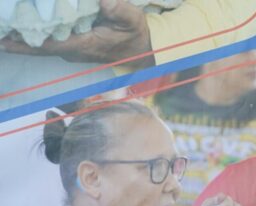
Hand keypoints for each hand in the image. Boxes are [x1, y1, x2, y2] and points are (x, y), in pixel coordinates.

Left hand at [0, 0, 153, 67]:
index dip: (25, 42)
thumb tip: (102, 0)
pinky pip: (47, 39)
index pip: (49, 43)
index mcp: (85, 44)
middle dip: (14, 38)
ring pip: (40, 43)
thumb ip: (119, 9)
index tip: (4, 39)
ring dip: (19, 35)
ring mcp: (70, 48)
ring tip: (2, 26)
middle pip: (37, 45)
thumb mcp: (133, 20)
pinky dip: (31, 33)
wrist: (143, 51)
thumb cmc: (135, 35)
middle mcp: (73, 50)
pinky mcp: (70, 44)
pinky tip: (17, 25)